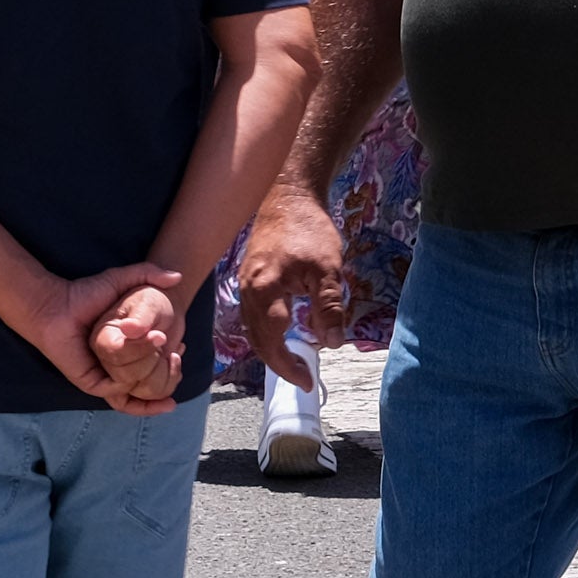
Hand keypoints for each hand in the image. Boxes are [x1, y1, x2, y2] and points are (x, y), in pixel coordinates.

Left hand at [29, 263, 184, 406]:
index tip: (182, 349)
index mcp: (124, 348)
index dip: (170, 360)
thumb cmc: (84, 294)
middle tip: (178, 361)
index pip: (152, 364)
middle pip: (148, 383)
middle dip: (168, 378)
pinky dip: (135, 387)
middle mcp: (116, 365)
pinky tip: (150, 374)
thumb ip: (147, 274)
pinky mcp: (94, 384)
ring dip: (156, 386)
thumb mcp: (120, 282)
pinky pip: (119, 393)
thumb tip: (178, 277)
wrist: (56, 306)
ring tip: (170, 367)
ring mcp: (105, 377)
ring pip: (136, 390)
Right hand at [236, 191, 349, 386]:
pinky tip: (283, 336)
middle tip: (304, 379)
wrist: (289, 196)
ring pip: (252, 329)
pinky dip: (266, 333)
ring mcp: (246, 284)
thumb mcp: (328, 269)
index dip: (288, 366)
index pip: (271, 340)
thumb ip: (329, 307)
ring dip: (271, 350)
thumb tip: (331, 344)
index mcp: (265, 289)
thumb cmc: (310, 230)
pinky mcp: (249, 278)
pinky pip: (253, 316)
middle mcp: (248, 290)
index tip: (308, 382)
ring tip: (296, 364)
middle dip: (279, 364)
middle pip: (257, 339)